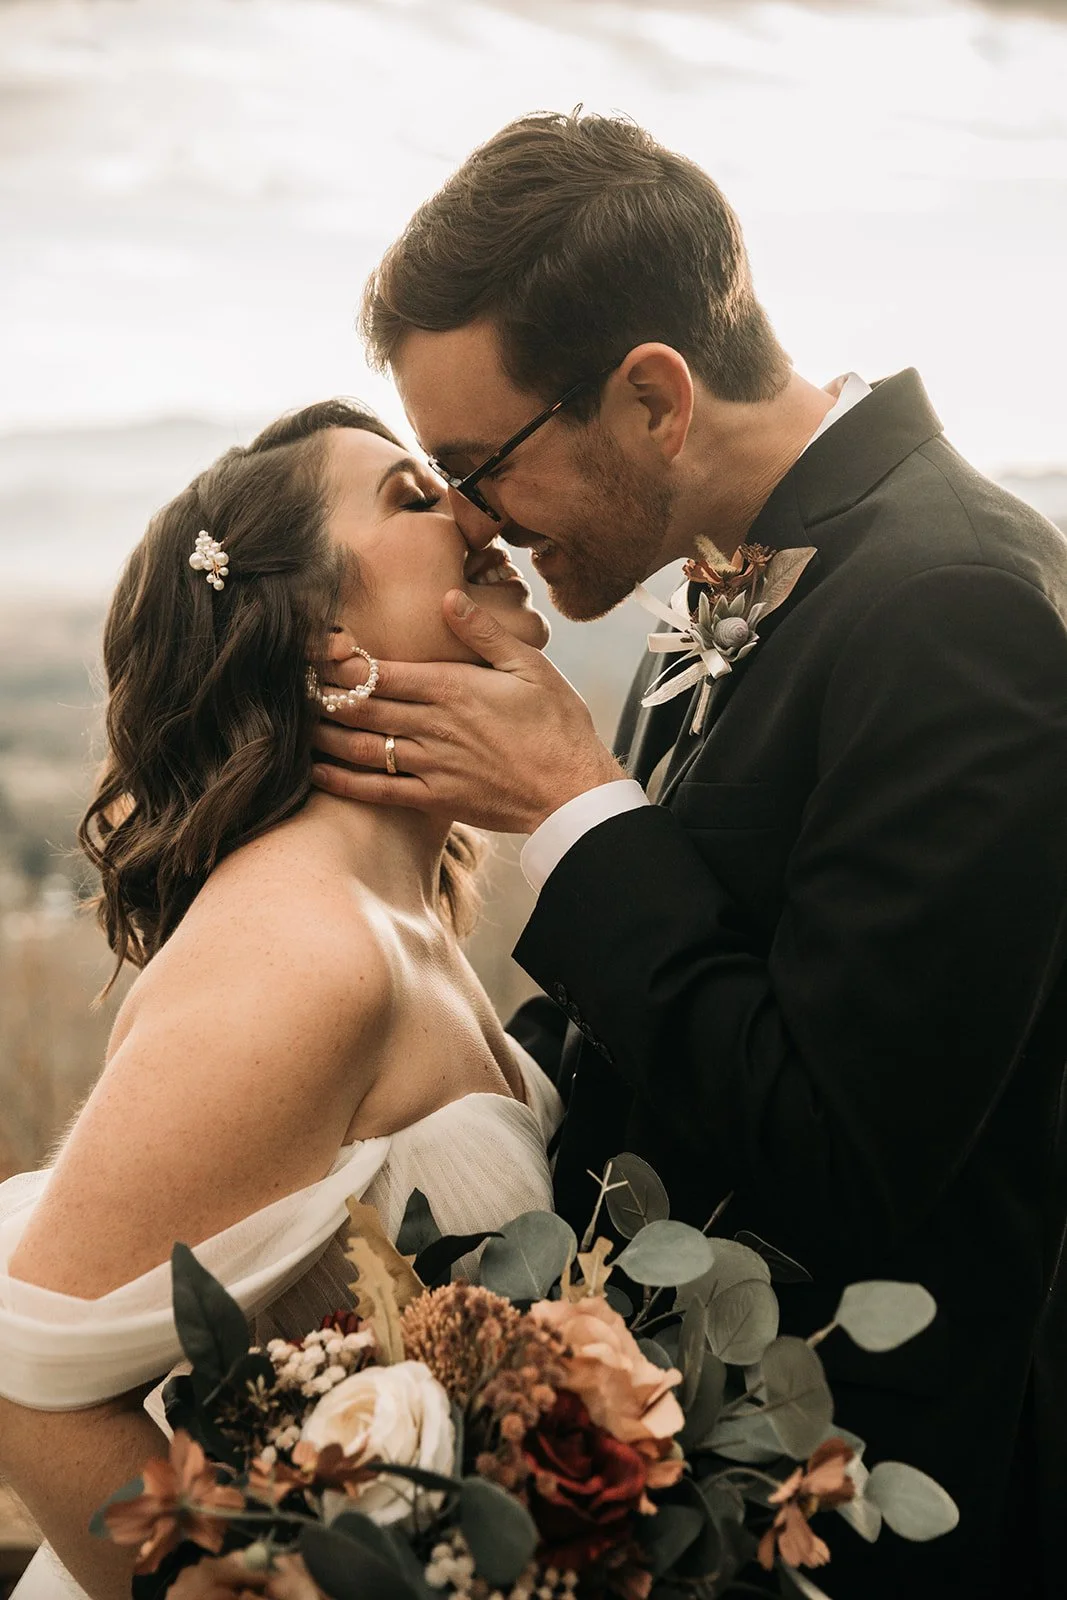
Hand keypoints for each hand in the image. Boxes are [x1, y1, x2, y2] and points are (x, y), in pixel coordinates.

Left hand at [310, 591, 624, 832]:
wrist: (574, 791)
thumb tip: (448, 597)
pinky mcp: (436, 798)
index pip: (381, 671)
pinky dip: (345, 782)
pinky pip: (379, 791)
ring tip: (298, 722)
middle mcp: (435, 725)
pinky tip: (319, 772)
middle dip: (323, 695)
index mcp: (453, 687)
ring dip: (325, 734)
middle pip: (362, 706)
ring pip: (364, 746)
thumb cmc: (558, 725)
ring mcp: (432, 764)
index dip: (340, 661)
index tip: (311, 652)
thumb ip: (484, 632)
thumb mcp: (530, 666)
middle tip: (293, 684)